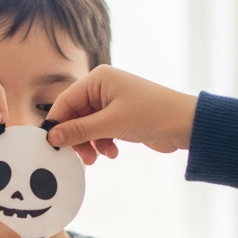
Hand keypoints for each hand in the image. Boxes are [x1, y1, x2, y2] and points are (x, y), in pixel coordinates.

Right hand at [0, 65, 190, 164]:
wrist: (186, 124)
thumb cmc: (151, 115)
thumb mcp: (110, 124)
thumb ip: (79, 130)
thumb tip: (51, 137)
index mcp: (98, 79)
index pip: (65, 101)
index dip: (57, 124)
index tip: (51, 146)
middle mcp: (103, 87)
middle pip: (75, 115)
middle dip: (77, 138)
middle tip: (80, 158)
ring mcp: (113, 102)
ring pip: (88, 126)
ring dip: (90, 144)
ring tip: (98, 158)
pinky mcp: (121, 116)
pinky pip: (101, 131)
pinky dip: (103, 143)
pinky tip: (113, 153)